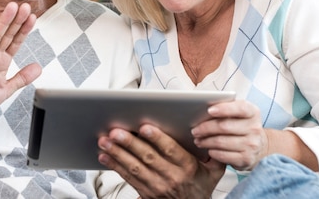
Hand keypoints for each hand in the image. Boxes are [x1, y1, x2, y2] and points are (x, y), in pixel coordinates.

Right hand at [0, 2, 41, 121]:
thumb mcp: (6, 89)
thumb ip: (22, 78)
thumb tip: (38, 68)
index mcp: (1, 61)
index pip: (15, 42)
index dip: (24, 30)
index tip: (33, 17)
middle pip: (7, 34)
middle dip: (16, 21)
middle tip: (25, 6)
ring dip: (3, 22)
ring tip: (11, 8)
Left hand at [98, 124, 224, 198]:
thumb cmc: (201, 185)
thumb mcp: (214, 170)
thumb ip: (213, 151)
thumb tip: (208, 129)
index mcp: (188, 168)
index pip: (172, 151)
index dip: (158, 139)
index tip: (145, 127)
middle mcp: (172, 178)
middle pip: (148, 158)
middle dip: (130, 143)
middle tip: (116, 131)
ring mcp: (157, 187)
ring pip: (135, 168)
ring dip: (117, 154)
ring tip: (104, 141)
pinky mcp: (146, 194)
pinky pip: (128, 179)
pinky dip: (115, 166)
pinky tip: (104, 156)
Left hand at [192, 100, 266, 170]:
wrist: (258, 147)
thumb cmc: (241, 126)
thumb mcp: (238, 114)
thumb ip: (225, 109)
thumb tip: (201, 108)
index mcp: (253, 112)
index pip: (240, 108)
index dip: (224, 109)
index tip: (209, 110)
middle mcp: (255, 128)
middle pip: (224, 126)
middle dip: (206, 128)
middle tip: (194, 130)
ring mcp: (252, 145)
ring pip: (221, 142)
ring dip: (206, 141)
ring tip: (198, 140)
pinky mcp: (247, 159)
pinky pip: (224, 155)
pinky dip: (213, 152)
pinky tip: (208, 150)